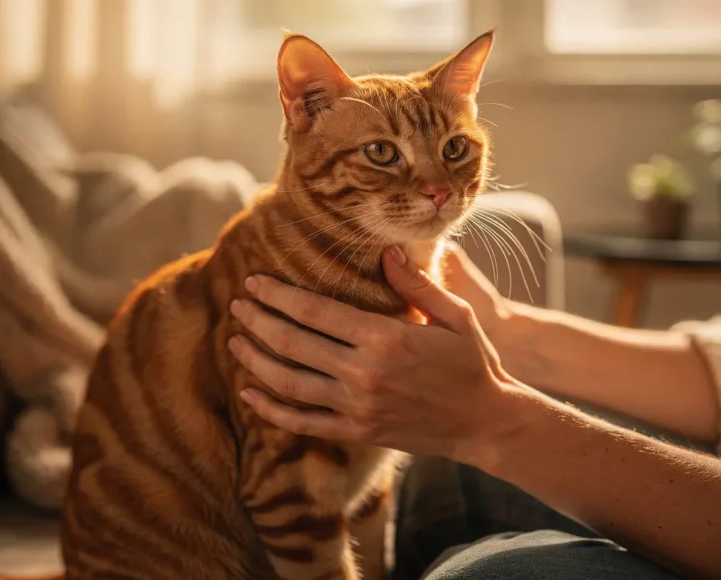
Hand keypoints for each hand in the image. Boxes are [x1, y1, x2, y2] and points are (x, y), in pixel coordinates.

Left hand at [228, 246, 517, 461]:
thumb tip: (385, 251)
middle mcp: (364, 372)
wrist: (485, 422)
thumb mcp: (455, 314)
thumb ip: (416, 284)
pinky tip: (249, 393)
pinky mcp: (357, 432)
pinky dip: (270, 409)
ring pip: (289, 382)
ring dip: (256, 360)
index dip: (278, 295)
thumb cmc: (472, 362)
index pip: (315, 310)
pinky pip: (302, 422)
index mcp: (385, 337)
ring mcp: (357, 406)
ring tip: (235, 342)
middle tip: (238, 305)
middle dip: (259, 321)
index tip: (255, 282)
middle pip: (293, 342)